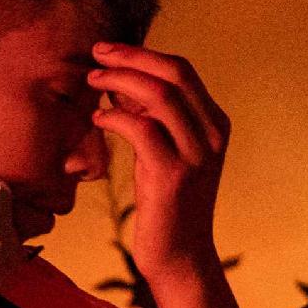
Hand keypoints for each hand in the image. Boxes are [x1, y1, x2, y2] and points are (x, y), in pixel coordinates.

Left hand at [88, 41, 230, 289]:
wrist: (180, 256)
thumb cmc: (167, 203)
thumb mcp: (163, 152)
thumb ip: (150, 117)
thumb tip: (119, 81)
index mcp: (215, 124)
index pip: (182, 70)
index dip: (142, 53)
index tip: (109, 51)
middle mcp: (212, 135)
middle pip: (175, 73)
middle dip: (131, 57)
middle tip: (96, 55)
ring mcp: (196, 155)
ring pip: (160, 95)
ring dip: (119, 81)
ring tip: (92, 82)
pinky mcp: (174, 176)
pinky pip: (142, 130)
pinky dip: (114, 117)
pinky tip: (98, 119)